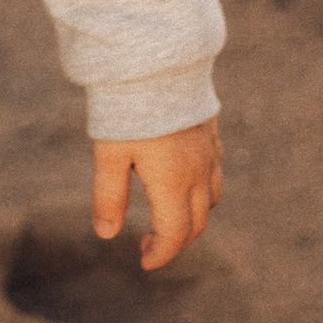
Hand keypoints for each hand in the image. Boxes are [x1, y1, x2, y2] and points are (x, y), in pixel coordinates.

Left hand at [92, 118, 222, 270]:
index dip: (160, 254)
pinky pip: (216, 173)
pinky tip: (184, 182)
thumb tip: (106, 234)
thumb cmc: (130, 106)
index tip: (143, 262)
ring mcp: (209, 153)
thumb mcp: (110, 153)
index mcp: (174, 183)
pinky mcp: (211, 133)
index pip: (174, 235)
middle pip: (197, 223)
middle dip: (176, 242)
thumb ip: (109, 196)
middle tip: (150, 245)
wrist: (157, 59)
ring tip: (166, 218)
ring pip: (212, 200)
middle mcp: (198, 173)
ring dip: (193, 218)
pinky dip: (204, 191)